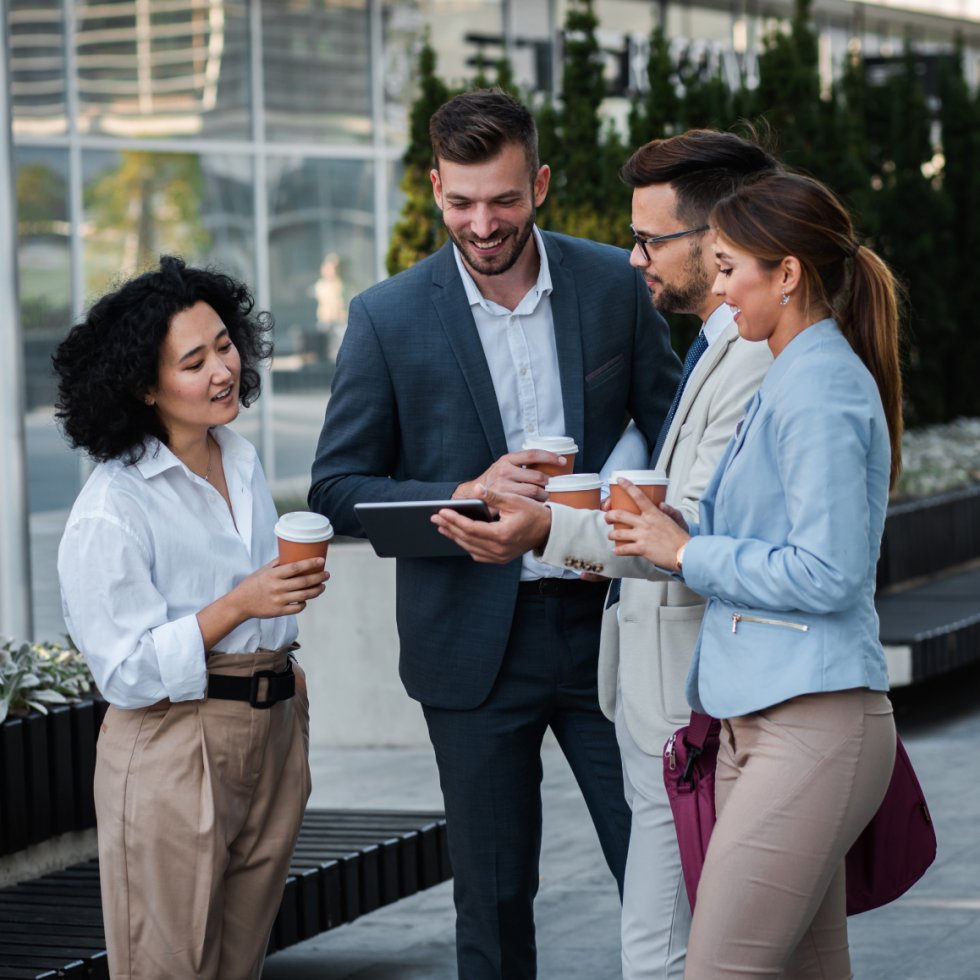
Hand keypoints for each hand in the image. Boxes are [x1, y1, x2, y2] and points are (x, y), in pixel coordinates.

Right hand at [233, 557, 328, 616]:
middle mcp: (277, 587)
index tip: (322, 561)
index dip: (311, 564)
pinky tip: (307, 598)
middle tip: (326, 574)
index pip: (296, 567)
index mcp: (273, 575)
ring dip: (316, 590)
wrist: (240, 603)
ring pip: (304, 595)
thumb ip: (278, 563)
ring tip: (322, 586)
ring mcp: (278, 600)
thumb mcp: (263, 570)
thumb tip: (293, 553)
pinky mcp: (279, 611)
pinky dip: (304, 602)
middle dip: (318, 577)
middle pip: (304, 582)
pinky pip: (297, 607)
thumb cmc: (253, 584)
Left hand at [432, 485, 552, 562]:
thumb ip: (494, 496)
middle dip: (449, 527)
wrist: (548, 530)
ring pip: (470, 548)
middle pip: (467, 539)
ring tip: (442, 526)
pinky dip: (466, 545)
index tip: (441, 511)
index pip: (471, 528)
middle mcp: (499, 550)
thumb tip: (476, 488)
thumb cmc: (533, 513)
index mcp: (501, 535)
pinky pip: (478, 554)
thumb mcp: (514, 500)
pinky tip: (458, 536)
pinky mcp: (500, 559)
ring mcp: (499, 557)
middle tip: (435, 518)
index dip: (454, 519)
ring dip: (455, 537)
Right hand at [453, 450, 565, 503]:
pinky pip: (525, 503)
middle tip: (554, 487)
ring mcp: (503, 486)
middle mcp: (504, 471)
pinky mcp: (501, 500)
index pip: (533, 454)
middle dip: (549, 483)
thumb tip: (547, 465)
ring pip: (534, 491)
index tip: (563, 461)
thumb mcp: (504, 467)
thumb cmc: (492, 481)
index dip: (550, 456)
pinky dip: (535, 505)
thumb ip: (520, 465)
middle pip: (538, 476)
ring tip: (547, 498)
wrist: (471, 494)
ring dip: (544, 496)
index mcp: (507, 460)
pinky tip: (538, 505)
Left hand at [605, 479, 689, 568]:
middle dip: (609, 515)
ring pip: (618, 533)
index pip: (639, 496)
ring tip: (611, 535)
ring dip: (611, 534)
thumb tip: (661, 504)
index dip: (627, 486)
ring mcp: (642, 536)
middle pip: (620, 515)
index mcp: (654, 513)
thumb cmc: (679, 537)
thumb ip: (667, 510)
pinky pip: (624, 548)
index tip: (619, 480)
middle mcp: (646, 523)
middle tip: (607, 517)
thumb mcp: (674, 519)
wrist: (684, 553)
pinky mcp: (642, 549)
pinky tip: (616, 550)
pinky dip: (618, 550)